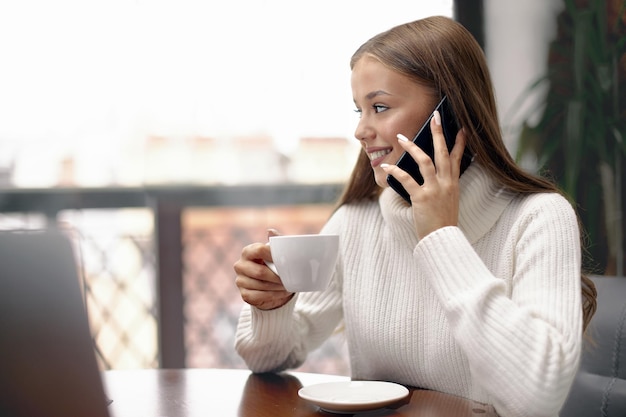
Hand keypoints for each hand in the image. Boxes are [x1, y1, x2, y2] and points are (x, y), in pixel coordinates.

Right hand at [234, 229, 294, 309]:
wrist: (271, 286)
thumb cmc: (274, 265)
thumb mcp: (277, 253)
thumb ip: (276, 242)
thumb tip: (270, 231)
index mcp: (248, 251)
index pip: (259, 250)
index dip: (273, 255)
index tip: (285, 260)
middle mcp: (240, 265)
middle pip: (260, 272)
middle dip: (276, 277)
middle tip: (289, 279)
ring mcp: (240, 281)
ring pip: (261, 285)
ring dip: (277, 287)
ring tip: (288, 286)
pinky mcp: (244, 294)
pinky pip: (259, 296)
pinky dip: (274, 295)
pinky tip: (282, 293)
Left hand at [382, 110, 466, 239]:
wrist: (442, 241)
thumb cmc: (442, 223)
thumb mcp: (448, 201)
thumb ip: (442, 187)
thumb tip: (429, 175)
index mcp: (453, 184)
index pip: (457, 158)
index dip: (459, 142)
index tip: (461, 128)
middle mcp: (446, 184)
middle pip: (443, 153)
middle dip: (439, 133)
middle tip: (435, 116)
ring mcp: (435, 190)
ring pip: (425, 161)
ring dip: (412, 148)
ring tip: (401, 138)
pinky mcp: (421, 198)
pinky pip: (407, 180)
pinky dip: (395, 171)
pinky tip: (386, 166)